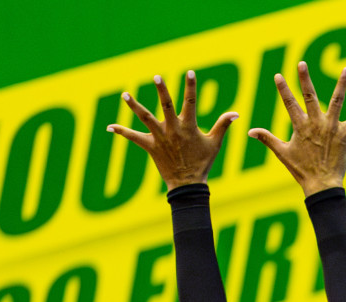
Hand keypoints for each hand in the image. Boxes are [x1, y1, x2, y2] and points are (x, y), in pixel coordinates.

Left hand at [108, 70, 237, 188]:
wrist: (188, 184)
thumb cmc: (202, 162)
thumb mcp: (215, 143)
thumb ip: (223, 125)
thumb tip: (236, 113)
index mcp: (188, 126)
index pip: (190, 102)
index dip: (191, 86)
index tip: (189, 72)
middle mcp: (172, 129)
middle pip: (165, 105)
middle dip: (161, 90)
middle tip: (157, 76)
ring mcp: (160, 137)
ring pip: (145, 118)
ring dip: (134, 106)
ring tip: (125, 94)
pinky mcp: (150, 146)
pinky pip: (133, 138)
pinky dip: (122, 132)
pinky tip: (109, 126)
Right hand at [248, 63, 345, 196]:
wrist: (322, 184)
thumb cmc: (301, 170)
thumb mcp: (282, 153)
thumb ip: (267, 138)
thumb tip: (249, 131)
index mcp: (300, 126)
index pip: (289, 103)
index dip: (283, 89)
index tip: (279, 76)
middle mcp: (316, 123)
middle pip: (310, 96)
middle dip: (305, 79)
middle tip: (302, 63)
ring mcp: (331, 127)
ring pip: (337, 101)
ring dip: (342, 84)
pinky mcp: (345, 134)